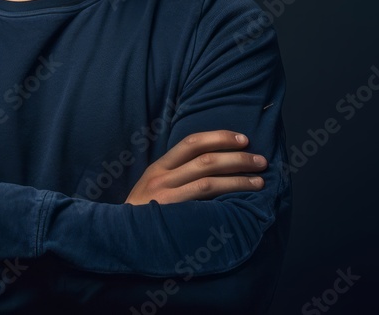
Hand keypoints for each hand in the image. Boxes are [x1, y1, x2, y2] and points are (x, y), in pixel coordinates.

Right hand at [124, 131, 266, 204]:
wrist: (118, 239)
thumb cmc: (141, 217)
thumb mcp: (151, 190)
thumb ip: (173, 178)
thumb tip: (211, 168)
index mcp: (157, 168)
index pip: (191, 142)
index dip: (219, 137)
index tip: (243, 139)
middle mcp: (161, 177)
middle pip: (205, 158)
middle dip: (237, 157)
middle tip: (260, 160)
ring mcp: (166, 194)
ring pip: (208, 178)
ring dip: (238, 178)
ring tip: (260, 181)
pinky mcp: (172, 212)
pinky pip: (204, 199)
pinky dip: (226, 196)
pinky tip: (243, 200)